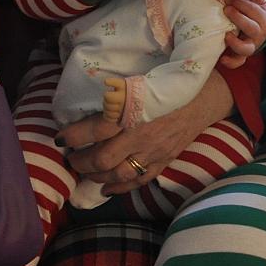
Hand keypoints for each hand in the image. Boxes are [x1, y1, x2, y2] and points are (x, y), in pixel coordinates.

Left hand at [57, 72, 230, 196]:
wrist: (205, 94)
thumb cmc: (171, 79)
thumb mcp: (141, 77)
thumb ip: (118, 90)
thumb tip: (87, 96)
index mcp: (133, 110)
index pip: (94, 129)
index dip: (72, 135)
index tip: (60, 136)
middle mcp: (140, 134)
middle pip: (102, 159)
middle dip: (80, 161)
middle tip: (70, 155)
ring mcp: (153, 151)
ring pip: (117, 174)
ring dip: (96, 176)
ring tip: (85, 171)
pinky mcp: (164, 160)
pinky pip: (139, 180)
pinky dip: (119, 188)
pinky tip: (106, 188)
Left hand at [219, 0, 265, 68]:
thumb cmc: (255, 9)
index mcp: (262, 16)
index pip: (254, 10)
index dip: (241, 3)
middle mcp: (259, 32)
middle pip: (251, 27)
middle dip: (238, 18)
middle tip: (226, 9)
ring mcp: (252, 44)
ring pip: (247, 48)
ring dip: (236, 43)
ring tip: (226, 35)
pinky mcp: (244, 54)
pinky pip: (239, 61)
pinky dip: (231, 62)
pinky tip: (222, 59)